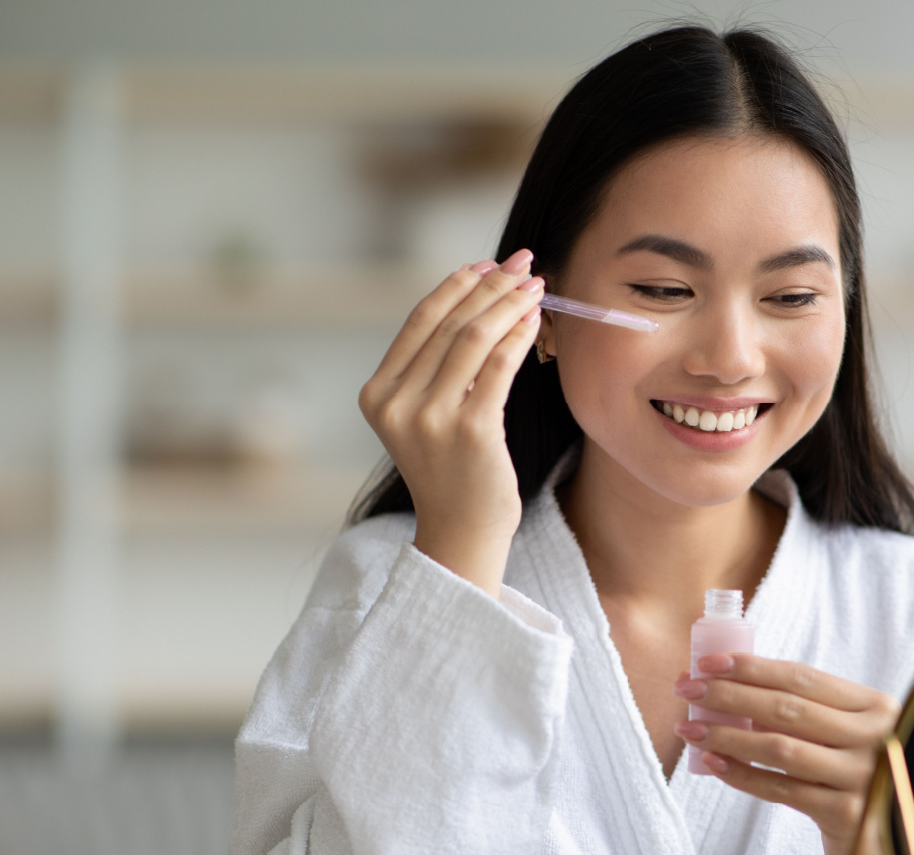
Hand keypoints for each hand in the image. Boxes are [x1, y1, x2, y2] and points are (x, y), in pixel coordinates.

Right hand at [358, 250, 543, 595]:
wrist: (462, 534)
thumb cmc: (453, 474)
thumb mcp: (426, 418)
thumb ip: (435, 370)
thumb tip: (476, 302)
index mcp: (378, 395)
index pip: (419, 322)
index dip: (456, 285)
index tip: (487, 263)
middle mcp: (397, 405)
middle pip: (449, 324)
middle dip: (490, 286)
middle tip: (522, 262)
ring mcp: (431, 419)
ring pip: (474, 339)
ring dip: (508, 304)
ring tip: (535, 285)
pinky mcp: (470, 432)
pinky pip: (499, 367)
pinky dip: (519, 336)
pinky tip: (536, 319)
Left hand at [673, 655, 899, 854]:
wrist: (894, 841)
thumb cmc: (856, 775)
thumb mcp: (846, 734)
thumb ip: (804, 711)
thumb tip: (722, 683)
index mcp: (873, 706)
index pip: (802, 677)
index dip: (752, 667)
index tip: (707, 662)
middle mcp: (874, 737)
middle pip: (787, 708)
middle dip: (729, 695)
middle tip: (686, 690)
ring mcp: (863, 777)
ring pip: (780, 748)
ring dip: (728, 735)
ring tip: (690, 729)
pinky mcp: (847, 814)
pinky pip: (782, 790)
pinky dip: (743, 775)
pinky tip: (713, 764)